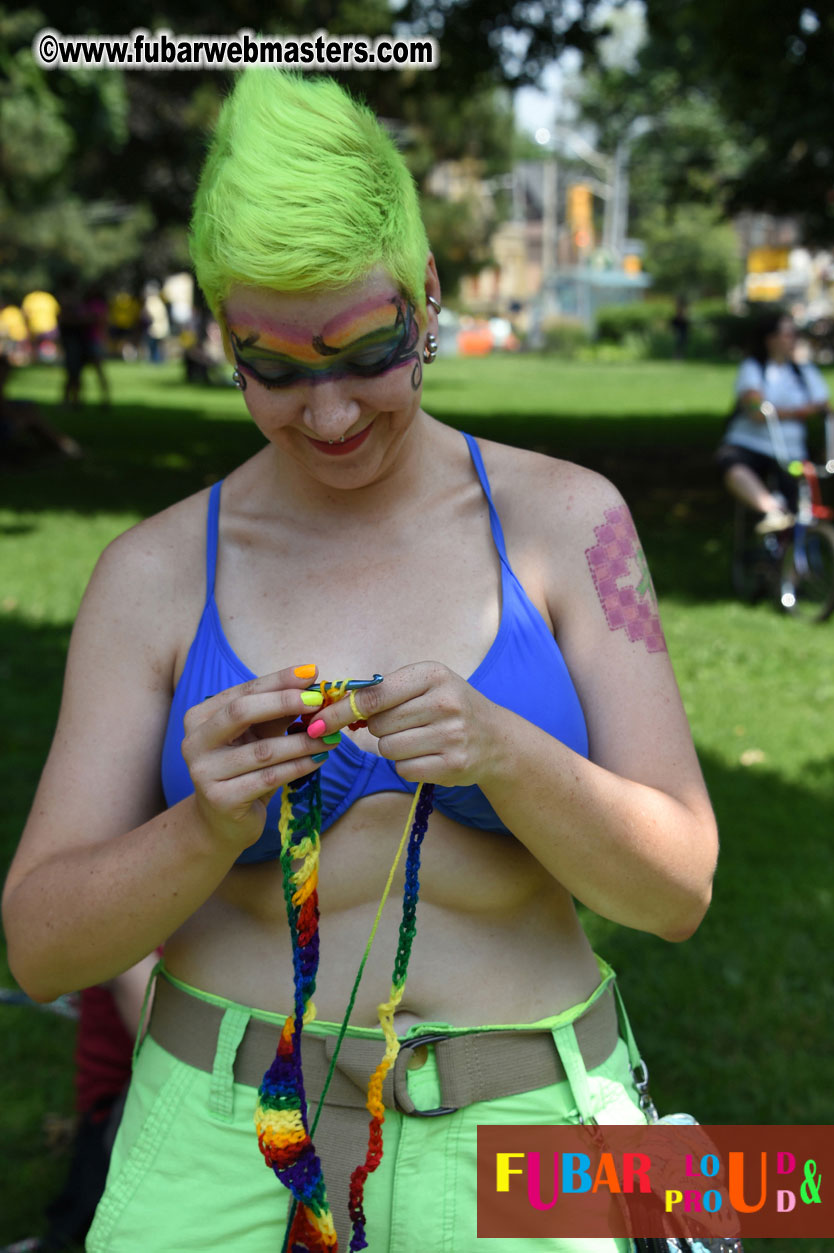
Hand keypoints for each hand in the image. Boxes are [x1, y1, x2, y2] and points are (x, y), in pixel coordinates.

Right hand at [181, 664, 328, 848]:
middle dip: (284, 703)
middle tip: (319, 701)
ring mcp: (204, 772)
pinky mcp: (221, 799)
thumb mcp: (258, 735)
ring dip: (303, 742)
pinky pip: (269, 778)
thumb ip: (278, 712)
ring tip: (330, 737)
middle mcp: (194, 742)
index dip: (278, 681)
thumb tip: (313, 685)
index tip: (312, 673)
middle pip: (241, 712)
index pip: (243, 691)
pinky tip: (319, 760)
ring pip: (263, 750)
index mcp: (200, 717)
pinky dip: (299, 767)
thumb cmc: (244, 770)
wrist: (223, 822)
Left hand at [306, 661, 499, 786]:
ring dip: (393, 748)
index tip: (316, 722)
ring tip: (419, 738)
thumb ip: (381, 693)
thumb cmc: (448, 707)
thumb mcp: (423, 686)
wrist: (496, 739)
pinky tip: (428, 755)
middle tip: (404, 724)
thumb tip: (329, 711)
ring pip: (388, 749)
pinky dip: (407, 766)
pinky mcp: (453, 765)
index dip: (339, 711)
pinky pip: (403, 770)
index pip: (373, 696)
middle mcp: (445, 703)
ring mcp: (452, 736)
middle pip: (378, 725)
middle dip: (379, 728)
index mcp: (432, 674)